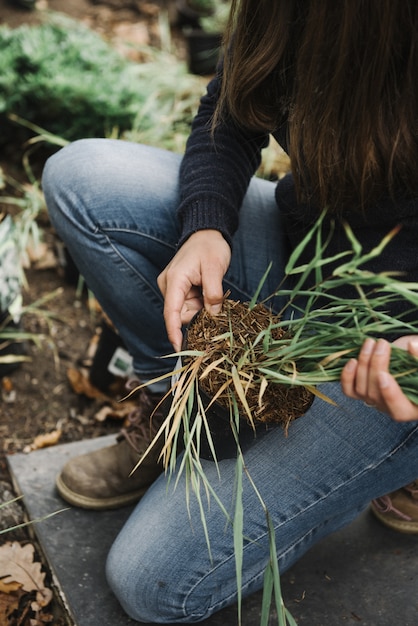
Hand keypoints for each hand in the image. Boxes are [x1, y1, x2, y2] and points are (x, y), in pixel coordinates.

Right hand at [157, 230, 230, 350]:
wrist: (207, 233)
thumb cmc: (210, 247)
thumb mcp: (215, 268)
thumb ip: (213, 293)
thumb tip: (213, 316)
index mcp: (175, 280)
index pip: (171, 312)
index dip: (174, 332)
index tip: (178, 349)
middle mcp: (169, 285)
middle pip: (182, 314)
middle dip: (199, 314)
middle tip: (215, 300)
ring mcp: (173, 287)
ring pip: (188, 311)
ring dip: (202, 308)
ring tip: (212, 290)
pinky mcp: (179, 289)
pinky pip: (190, 305)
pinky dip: (201, 304)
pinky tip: (207, 292)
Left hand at [341, 336, 417, 420]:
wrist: (410, 360)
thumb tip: (412, 346)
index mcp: (413, 408)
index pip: (400, 411)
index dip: (389, 395)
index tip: (383, 375)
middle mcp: (393, 408)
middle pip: (376, 394)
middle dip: (376, 365)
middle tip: (382, 343)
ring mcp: (376, 401)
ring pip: (361, 390)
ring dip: (363, 363)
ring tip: (370, 343)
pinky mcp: (363, 392)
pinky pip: (349, 391)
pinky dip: (347, 377)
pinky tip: (352, 361)